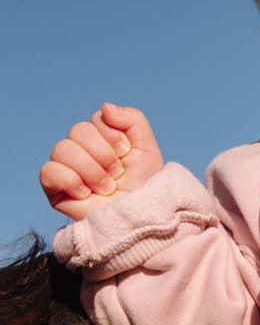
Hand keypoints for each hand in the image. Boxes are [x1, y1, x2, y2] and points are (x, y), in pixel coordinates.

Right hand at [40, 103, 163, 220]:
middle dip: (103, 154)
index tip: (126, 154)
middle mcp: (82, 151)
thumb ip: (132, 119)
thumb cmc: (145, 186)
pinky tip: (86, 193)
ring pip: (63, 149)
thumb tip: (105, 107)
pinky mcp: (55, 190)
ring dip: (91, 170)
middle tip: (117, 174)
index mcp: (102, 139)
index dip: (113, 135)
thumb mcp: (147, 148)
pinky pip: (48, 171)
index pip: (97, 119)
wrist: (141, 218)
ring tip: (106, 188)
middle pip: (78, 131)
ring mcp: (67, 169)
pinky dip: (70, 180)